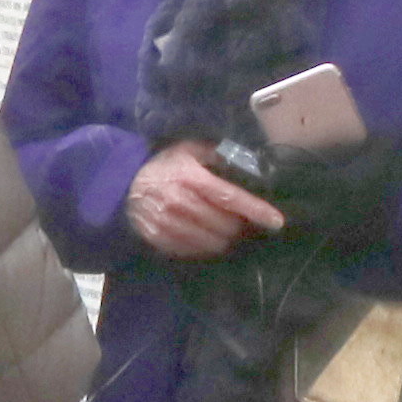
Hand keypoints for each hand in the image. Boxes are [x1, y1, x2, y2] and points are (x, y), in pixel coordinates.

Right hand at [126, 141, 289, 260]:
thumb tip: (245, 164)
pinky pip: (194, 252)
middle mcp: (180, 203)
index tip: (277, 221)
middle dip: (241, 226)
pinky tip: (208, 237)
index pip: (230, 197)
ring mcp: (169, 225)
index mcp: (191, 178)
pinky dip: (207, 247)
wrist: (123, 186)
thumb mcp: (187, 150)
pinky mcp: (161, 240)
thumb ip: (215, 155)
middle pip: (225, 225)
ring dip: (226, 240)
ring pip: (212, 242)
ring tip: (229, 232)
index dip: (256, 210)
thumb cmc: (163, 166)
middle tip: (245, 223)